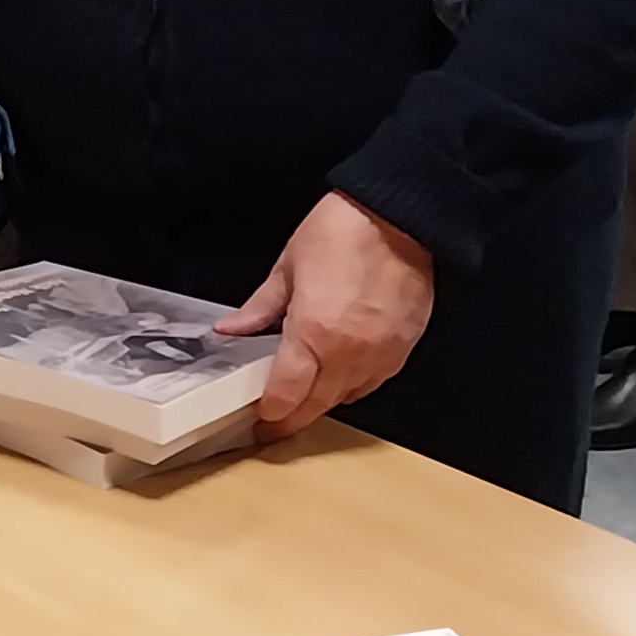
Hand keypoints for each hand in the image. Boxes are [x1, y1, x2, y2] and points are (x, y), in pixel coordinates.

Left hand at [217, 192, 434, 435]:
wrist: (401, 215)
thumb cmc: (346, 230)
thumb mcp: (288, 266)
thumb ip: (259, 308)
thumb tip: (232, 329)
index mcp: (312, 334)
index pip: (285, 397)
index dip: (268, 416)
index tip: (258, 421)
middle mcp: (348, 354)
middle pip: (314, 408)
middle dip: (290, 418)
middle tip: (273, 420)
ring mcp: (379, 355)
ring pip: (343, 399)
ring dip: (321, 402)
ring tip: (303, 393)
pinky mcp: (402, 349)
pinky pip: (372, 383)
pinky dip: (352, 385)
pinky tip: (338, 372)